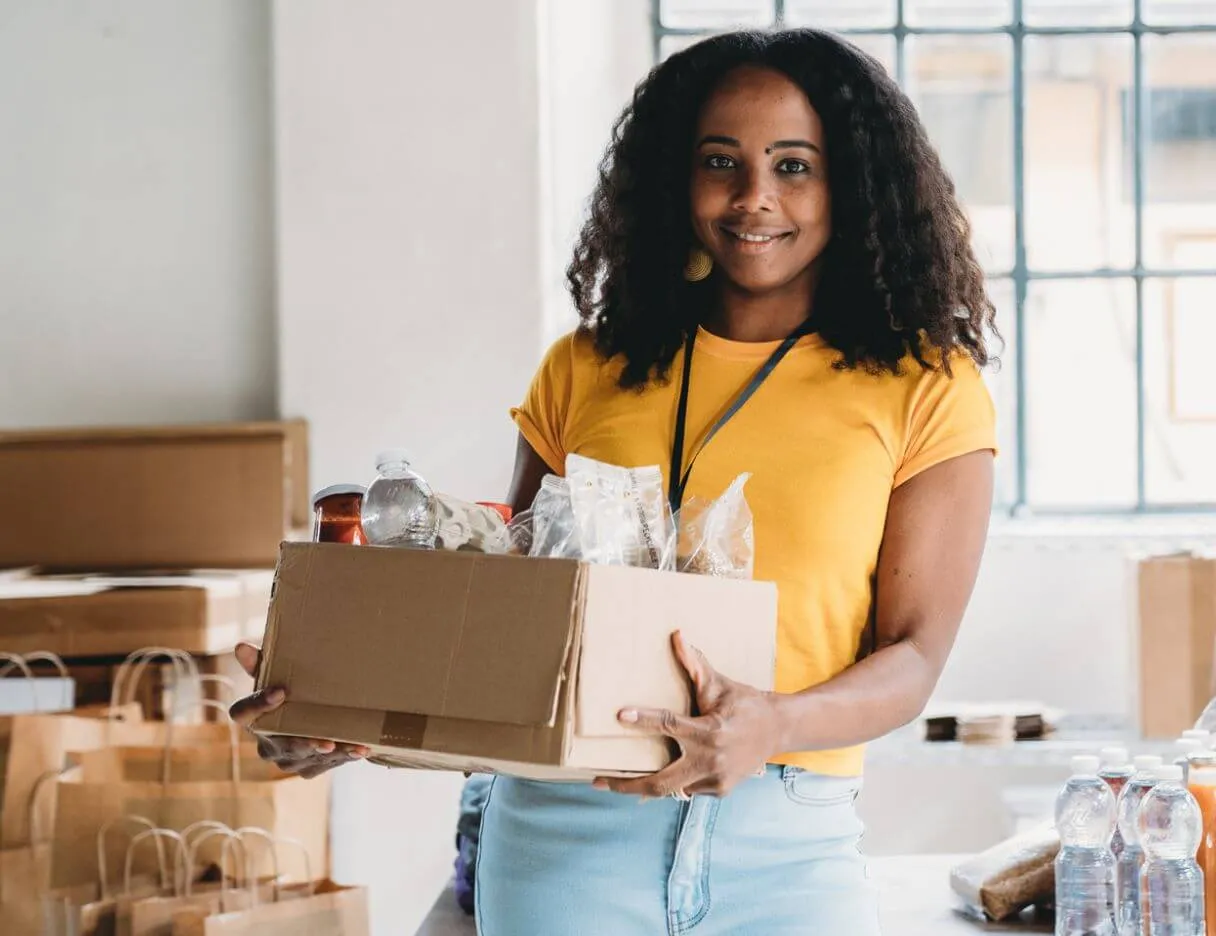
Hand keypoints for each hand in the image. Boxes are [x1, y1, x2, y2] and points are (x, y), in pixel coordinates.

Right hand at [229, 641, 369, 778]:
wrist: (306, 719)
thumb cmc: (287, 693)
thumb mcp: (274, 677)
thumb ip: (260, 664)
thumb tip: (241, 647)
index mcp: (252, 719)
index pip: (243, 713)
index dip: (259, 704)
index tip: (280, 690)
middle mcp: (265, 745)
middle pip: (282, 746)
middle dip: (304, 744)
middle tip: (324, 740)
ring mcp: (286, 760)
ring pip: (308, 758)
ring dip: (333, 753)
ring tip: (353, 745)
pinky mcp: (307, 768)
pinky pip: (325, 765)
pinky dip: (345, 756)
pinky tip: (361, 749)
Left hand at [593, 631, 778, 798]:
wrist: (779, 728)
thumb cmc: (745, 702)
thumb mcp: (720, 685)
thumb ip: (695, 665)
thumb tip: (677, 635)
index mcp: (709, 730)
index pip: (669, 724)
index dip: (642, 719)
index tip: (619, 716)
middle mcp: (711, 759)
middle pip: (660, 782)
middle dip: (626, 785)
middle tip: (597, 781)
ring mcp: (716, 780)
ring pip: (673, 788)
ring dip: (648, 782)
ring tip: (619, 779)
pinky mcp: (721, 790)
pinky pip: (689, 788)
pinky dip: (677, 780)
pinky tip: (667, 770)